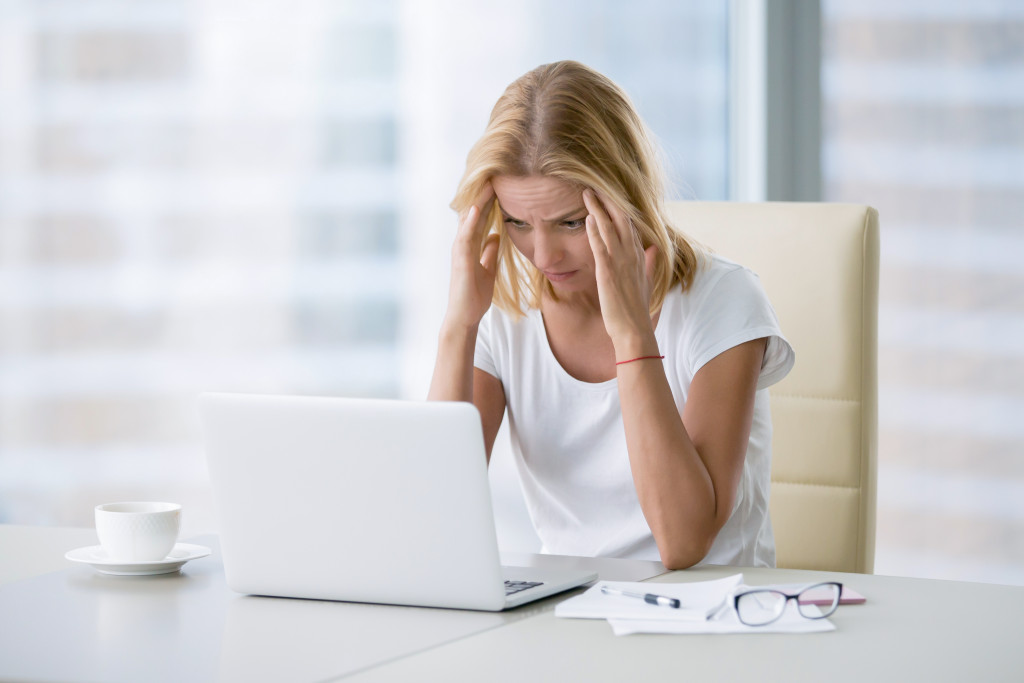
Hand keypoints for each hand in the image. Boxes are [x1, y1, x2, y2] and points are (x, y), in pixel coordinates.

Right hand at [444, 183, 499, 329]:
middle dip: (484, 193)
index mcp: (470, 245)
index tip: (502, 181)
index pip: (481, 216)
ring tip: (487, 181)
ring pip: (467, 219)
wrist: (465, 317)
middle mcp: (463, 243)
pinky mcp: (459, 260)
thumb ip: (489, 251)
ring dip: (477, 200)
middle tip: (495, 171)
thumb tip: (495, 235)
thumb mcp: (488, 268)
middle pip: (473, 212)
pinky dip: (471, 221)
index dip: (490, 199)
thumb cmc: (474, 295)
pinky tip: (477, 207)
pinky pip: (465, 236)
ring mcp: (459, 250)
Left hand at [582, 189, 658, 357]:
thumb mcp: (646, 282)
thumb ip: (649, 263)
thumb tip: (653, 248)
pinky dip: (594, 230)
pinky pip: (600, 245)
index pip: (630, 225)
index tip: (610, 194)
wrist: (634, 330)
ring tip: (587, 194)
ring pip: (609, 228)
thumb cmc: (636, 310)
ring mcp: (620, 262)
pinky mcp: (608, 272)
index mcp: (640, 257)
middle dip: (608, 201)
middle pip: (621, 219)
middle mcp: (632, 255)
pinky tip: (587, 218)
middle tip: (595, 186)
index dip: (619, 208)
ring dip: (597, 209)